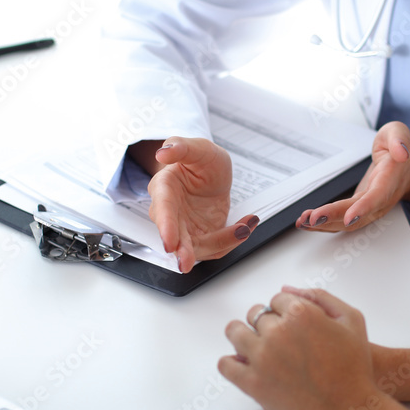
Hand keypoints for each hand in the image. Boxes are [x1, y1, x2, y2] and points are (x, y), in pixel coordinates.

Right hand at [146, 136, 258, 272]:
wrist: (212, 174)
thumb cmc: (202, 160)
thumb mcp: (199, 148)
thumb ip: (181, 147)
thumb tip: (163, 152)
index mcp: (164, 187)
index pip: (163, 208)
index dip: (166, 226)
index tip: (169, 243)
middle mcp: (170, 212)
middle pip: (174, 236)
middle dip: (182, 251)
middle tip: (186, 263)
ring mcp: (184, 227)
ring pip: (196, 247)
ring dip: (221, 242)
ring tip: (244, 228)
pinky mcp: (200, 237)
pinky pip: (214, 246)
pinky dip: (232, 240)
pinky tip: (246, 225)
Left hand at [219, 287, 380, 409]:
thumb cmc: (355, 368)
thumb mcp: (352, 320)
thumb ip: (320, 297)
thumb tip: (287, 288)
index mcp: (301, 313)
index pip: (275, 300)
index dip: (282, 311)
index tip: (288, 324)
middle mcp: (278, 332)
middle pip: (255, 314)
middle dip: (265, 323)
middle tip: (278, 340)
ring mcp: (262, 357)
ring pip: (235, 332)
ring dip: (242, 335)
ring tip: (256, 347)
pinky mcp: (253, 384)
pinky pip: (227, 364)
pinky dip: (231, 362)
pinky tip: (244, 364)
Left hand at [295, 121, 409, 232]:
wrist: (409, 164)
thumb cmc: (399, 147)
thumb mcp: (399, 133)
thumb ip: (399, 140)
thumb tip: (401, 152)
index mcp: (390, 178)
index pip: (378, 196)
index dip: (364, 208)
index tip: (349, 217)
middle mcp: (381, 197)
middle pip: (358, 213)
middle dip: (334, 217)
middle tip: (313, 219)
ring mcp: (371, 206)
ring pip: (349, 221)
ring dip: (326, 224)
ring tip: (304, 222)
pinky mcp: (360, 208)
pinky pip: (343, 219)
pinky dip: (325, 223)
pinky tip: (307, 223)